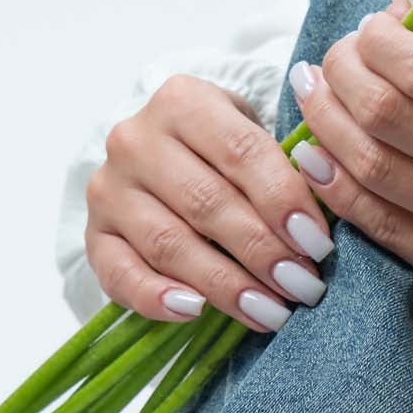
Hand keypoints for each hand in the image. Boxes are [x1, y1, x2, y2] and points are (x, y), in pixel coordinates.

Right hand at [86, 75, 334, 332]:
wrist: (158, 155)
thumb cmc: (221, 151)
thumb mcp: (251, 135)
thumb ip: (281, 167)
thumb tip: (319, 228)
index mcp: (182, 100)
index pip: (241, 152)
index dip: (283, 202)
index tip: (318, 245)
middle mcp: (135, 139)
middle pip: (206, 203)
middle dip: (262, 251)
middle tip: (303, 287)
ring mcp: (108, 188)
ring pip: (169, 244)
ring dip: (225, 285)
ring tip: (271, 313)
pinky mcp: (93, 234)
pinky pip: (120, 274)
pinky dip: (157, 298)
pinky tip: (196, 313)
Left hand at [289, 0, 412, 346]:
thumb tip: (399, 11)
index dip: (378, 41)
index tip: (369, 29)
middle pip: (387, 117)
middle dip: (340, 77)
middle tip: (327, 61)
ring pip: (375, 173)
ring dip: (326, 128)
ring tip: (311, 97)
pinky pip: (385, 231)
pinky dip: (339, 191)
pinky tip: (317, 163)